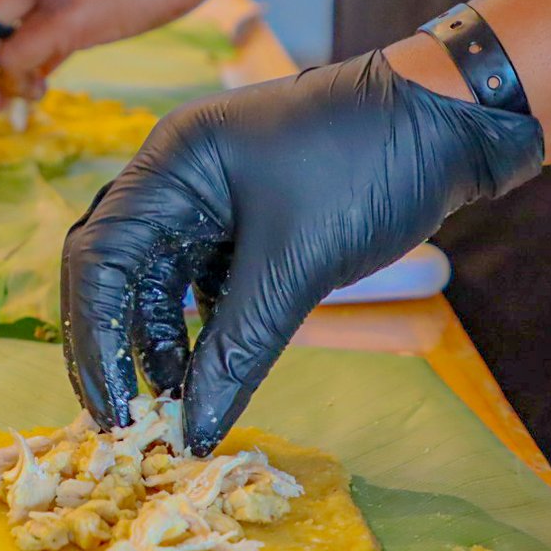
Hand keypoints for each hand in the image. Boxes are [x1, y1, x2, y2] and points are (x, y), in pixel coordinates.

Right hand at [61, 50, 543, 451]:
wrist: (455, 119)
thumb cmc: (369, 166)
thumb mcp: (297, 265)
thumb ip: (237, 349)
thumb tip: (193, 431)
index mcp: (172, 163)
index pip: (99, 258)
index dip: (95, 340)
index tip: (117, 410)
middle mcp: (178, 173)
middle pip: (116, 267)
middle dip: (115, 344)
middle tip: (127, 417)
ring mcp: (212, 193)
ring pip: (161, 277)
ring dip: (161, 340)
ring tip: (174, 404)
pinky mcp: (248, 214)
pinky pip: (203, 277)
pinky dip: (201, 325)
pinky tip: (208, 371)